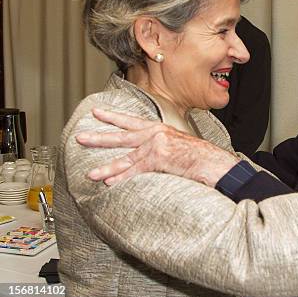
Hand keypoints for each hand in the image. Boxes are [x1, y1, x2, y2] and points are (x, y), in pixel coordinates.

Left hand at [77, 108, 239, 186]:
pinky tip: (109, 183)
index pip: (133, 121)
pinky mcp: (159, 158)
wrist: (216, 163)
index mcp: (161, 130)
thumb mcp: (180, 147)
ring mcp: (157, 145)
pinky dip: (122, 179)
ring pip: (126, 158)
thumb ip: (163, 149)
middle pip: (122, 136)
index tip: (98, 112)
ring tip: (91, 174)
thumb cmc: (202, 158)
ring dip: (107, 168)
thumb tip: (149, 158)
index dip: (114, 117)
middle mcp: (157, 134)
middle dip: (100, 137)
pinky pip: (136, 171)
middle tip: (81, 136)